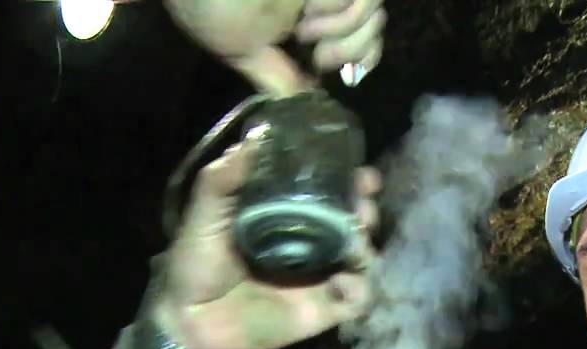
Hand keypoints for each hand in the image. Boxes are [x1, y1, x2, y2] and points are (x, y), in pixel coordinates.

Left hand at [150, 138, 380, 348]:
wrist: (190, 321)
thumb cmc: (196, 264)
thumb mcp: (205, 213)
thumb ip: (225, 178)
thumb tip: (256, 138)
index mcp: (286, 218)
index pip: (327, 194)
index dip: (348, 181)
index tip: (358, 170)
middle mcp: (309, 244)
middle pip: (352, 223)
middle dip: (364, 209)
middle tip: (363, 203)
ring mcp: (319, 278)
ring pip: (361, 258)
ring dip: (365, 246)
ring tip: (356, 242)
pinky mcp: (324, 310)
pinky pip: (357, 299)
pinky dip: (359, 289)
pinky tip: (343, 282)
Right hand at [165, 0, 385, 95]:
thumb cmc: (210, 8)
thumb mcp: (245, 53)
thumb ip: (278, 77)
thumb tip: (306, 100)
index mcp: (308, 21)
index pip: (367, 39)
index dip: (368, 57)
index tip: (348, 75)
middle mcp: (323, 2)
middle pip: (376, 27)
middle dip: (350, 49)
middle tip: (314, 51)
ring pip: (372, 12)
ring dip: (339, 30)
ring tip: (303, 28)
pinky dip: (336, 8)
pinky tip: (305, 7)